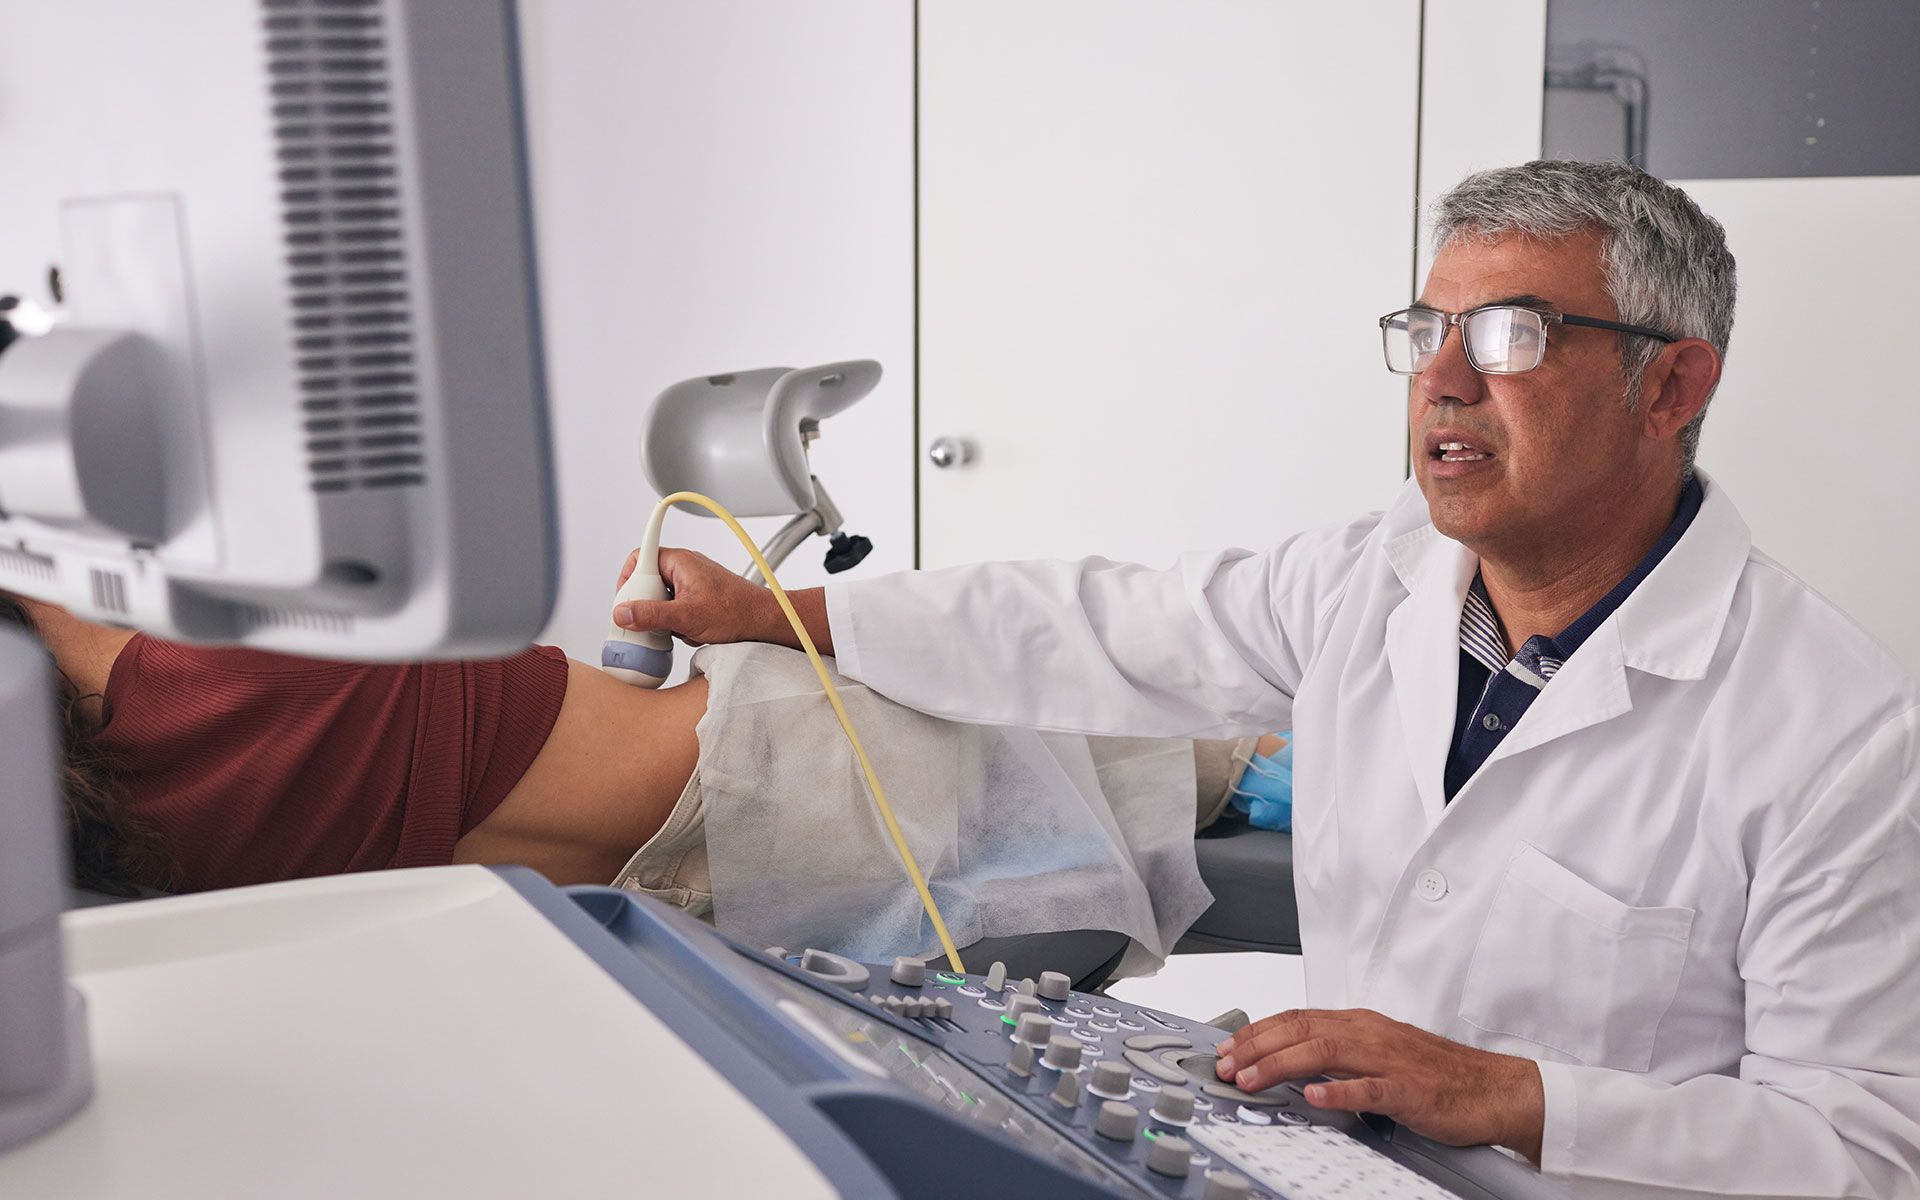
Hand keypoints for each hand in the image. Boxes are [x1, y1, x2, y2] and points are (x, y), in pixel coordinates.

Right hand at [612, 547, 830, 653]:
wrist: (763, 623)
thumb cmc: (736, 612)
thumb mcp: (687, 617)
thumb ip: (651, 615)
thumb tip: (623, 613)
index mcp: (680, 561)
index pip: (641, 556)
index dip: (628, 577)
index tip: (624, 597)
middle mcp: (685, 568)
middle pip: (647, 582)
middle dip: (646, 604)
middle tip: (648, 621)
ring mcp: (692, 584)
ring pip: (660, 598)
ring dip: (663, 617)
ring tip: (677, 629)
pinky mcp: (698, 599)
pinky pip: (674, 608)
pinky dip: (676, 622)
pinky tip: (688, 632)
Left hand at [1215, 1008, 1543, 1161]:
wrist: (1492, 1088)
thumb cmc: (1437, 1073)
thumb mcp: (1379, 1054)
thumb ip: (1338, 1054)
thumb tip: (1291, 1062)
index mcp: (1360, 1024)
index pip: (1297, 1018)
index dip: (1257, 1032)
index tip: (1227, 1048)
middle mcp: (1369, 1034)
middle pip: (1301, 1030)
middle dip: (1256, 1047)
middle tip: (1224, 1066)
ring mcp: (1389, 1061)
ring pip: (1324, 1052)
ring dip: (1280, 1065)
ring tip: (1250, 1079)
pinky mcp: (1408, 1090)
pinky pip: (1369, 1088)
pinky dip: (1338, 1091)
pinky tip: (1314, 1096)